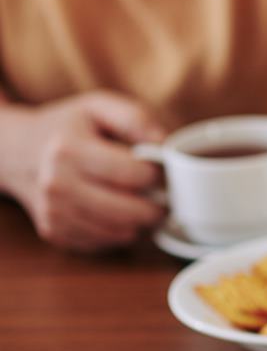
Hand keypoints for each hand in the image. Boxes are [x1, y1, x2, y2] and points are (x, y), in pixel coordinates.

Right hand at [0, 91, 166, 250]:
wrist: (15, 151)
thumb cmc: (66, 127)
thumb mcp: (98, 107)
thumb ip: (135, 119)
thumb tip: (165, 145)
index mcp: (69, 150)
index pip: (133, 174)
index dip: (160, 175)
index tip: (165, 170)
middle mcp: (57, 186)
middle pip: (130, 211)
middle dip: (158, 206)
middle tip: (167, 195)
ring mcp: (53, 213)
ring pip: (121, 233)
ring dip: (144, 223)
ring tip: (148, 204)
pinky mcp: (55, 232)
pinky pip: (105, 244)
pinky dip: (122, 232)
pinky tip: (124, 214)